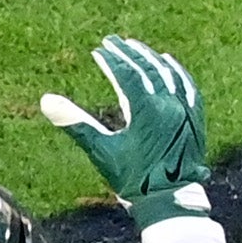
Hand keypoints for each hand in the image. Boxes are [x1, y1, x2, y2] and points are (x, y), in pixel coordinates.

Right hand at [37, 35, 210, 225]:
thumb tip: (46, 100)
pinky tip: (170, 63)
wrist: (169, 201)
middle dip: (129, 53)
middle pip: (147, 69)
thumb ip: (74, 123)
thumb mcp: (101, 150)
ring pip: (168, 75)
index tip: (98, 50)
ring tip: (137, 47)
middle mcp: (168, 105)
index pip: (126, 74)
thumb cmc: (133, 179)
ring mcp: (184, 111)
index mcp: (145, 109)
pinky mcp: (195, 120)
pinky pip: (188, 87)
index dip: (111, 60)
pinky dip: (177, 72)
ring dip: (151, 59)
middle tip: (114, 41)